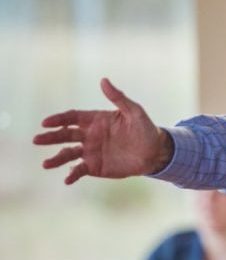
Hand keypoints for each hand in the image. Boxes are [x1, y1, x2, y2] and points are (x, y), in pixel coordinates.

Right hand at [33, 78, 171, 184]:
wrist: (155, 152)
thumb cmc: (145, 129)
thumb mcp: (134, 112)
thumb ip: (118, 98)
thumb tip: (103, 80)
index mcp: (95, 120)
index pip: (72, 117)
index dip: (58, 119)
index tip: (46, 123)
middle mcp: (89, 135)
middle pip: (65, 135)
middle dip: (50, 137)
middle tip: (37, 140)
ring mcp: (90, 151)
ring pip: (68, 154)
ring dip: (56, 159)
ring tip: (46, 164)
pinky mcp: (95, 166)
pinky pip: (79, 170)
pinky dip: (72, 175)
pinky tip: (67, 180)